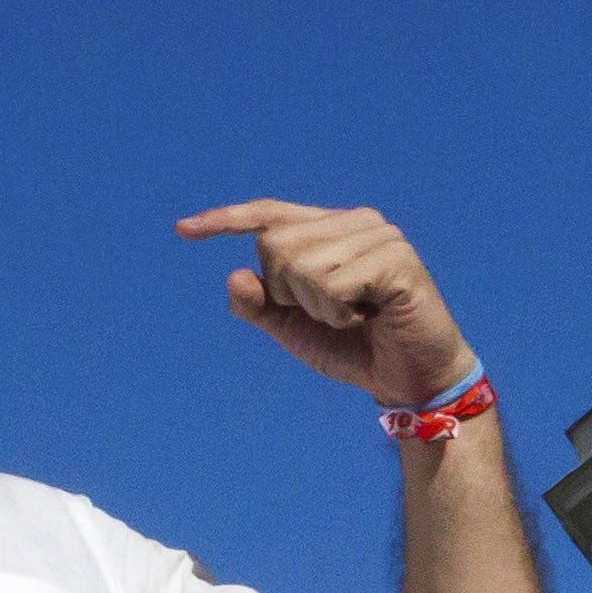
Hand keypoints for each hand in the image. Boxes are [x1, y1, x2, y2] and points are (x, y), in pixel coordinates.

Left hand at [172, 200, 477, 408]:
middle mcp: (355, 221)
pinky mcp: (398, 259)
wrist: (408, 378)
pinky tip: (368, 317)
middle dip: (288, 292)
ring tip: (353, 315)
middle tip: (331, 311)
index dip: (227, 220)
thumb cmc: (352, 347)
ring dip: (316, 307)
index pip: (269, 214)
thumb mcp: (292, 327)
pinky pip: (332, 284)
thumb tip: (234, 274)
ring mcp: (380, 236)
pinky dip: (338, 313)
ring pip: (300, 266)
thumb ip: (259, 304)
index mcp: (329, 228)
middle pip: (274, 244)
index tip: (183, 230)